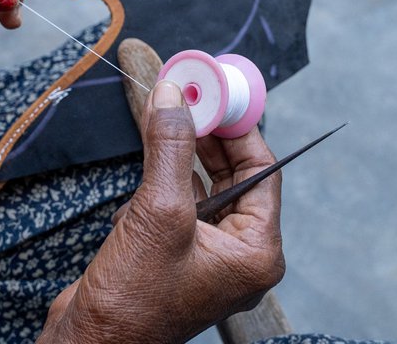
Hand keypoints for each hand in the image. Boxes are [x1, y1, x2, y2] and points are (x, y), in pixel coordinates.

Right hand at [37, 81, 284, 343]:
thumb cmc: (134, 298)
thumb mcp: (159, 212)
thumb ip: (171, 149)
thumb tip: (173, 97)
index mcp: (255, 251)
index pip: (262, 171)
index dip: (239, 130)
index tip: (216, 97)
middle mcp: (237, 254)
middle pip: (233, 176)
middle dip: (208, 138)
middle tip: (187, 101)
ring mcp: (205, 256)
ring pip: (202, 188)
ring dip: (181, 158)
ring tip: (166, 120)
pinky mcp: (173, 255)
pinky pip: (178, 206)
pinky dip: (162, 184)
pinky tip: (146, 176)